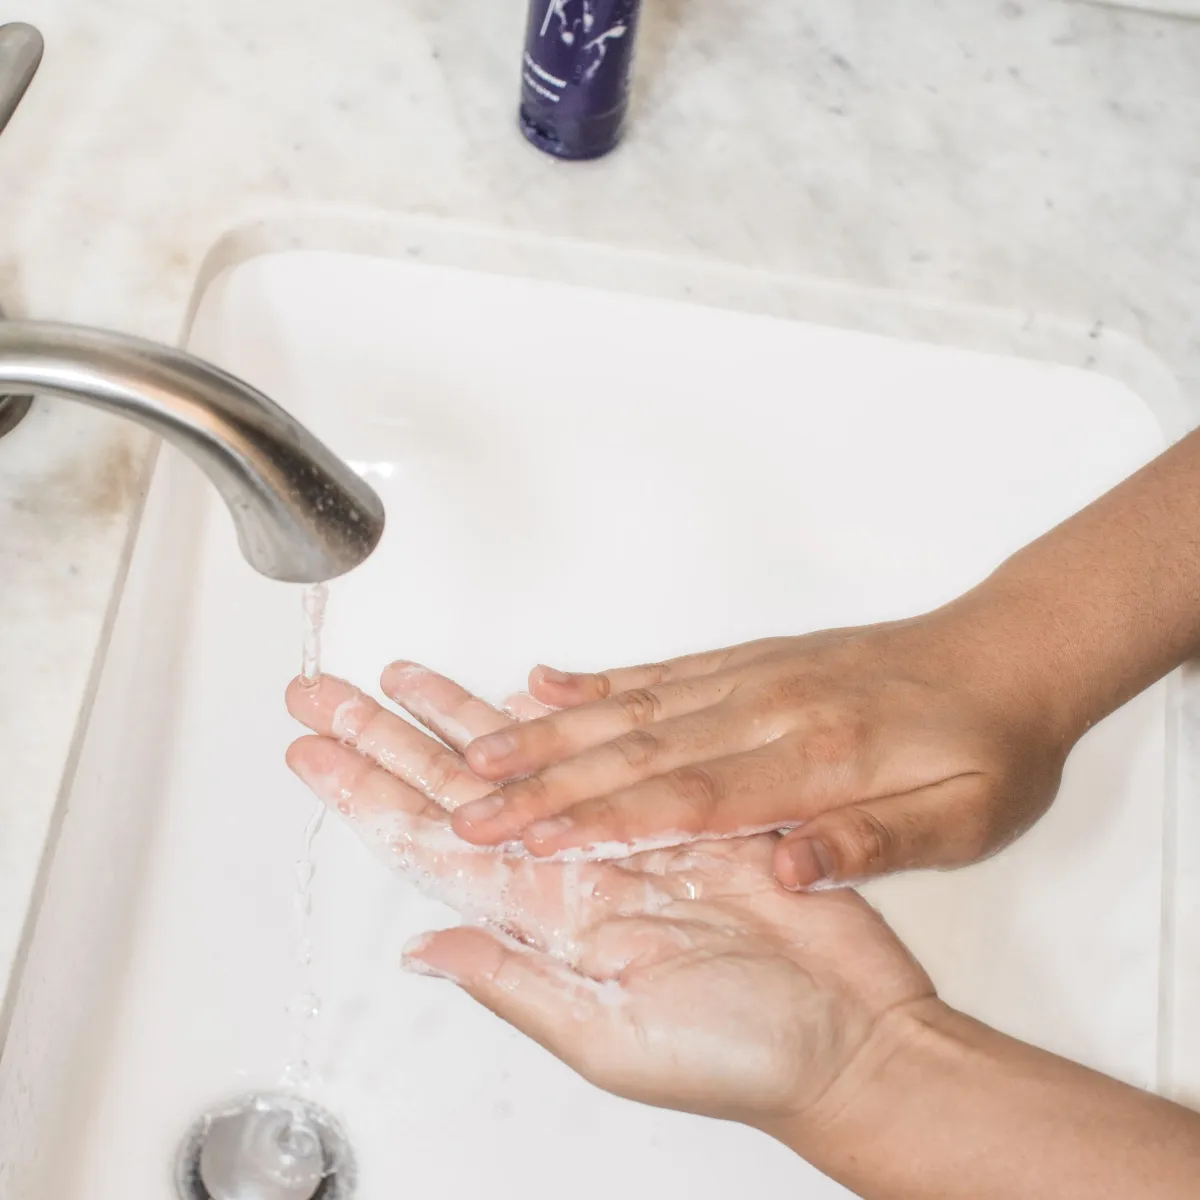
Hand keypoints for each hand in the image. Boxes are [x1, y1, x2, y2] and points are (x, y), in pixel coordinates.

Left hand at [284, 664, 934, 1128]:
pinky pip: (601, 749)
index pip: (428, 845)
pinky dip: (559, 719)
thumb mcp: (611, 1037)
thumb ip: (515, 986)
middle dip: (386, 737)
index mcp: (542, 923)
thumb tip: (423, 951)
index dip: (366, 794)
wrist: (849, 1035)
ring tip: (405, 674)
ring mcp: (619, 834)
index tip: (314, 750)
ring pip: (519, 758)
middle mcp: (567, 870)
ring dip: (458, 716)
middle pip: (453, 789)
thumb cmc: (740, 1056)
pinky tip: (520, 693)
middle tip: (327, 692)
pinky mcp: (679, 807)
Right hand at [450, 612, 1075, 889]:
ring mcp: (753, 677)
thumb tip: (792, 868)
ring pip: (632, 706)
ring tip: (479, 751)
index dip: (604, 820)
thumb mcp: (967, 818)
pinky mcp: (749, 660)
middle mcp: (769, 708)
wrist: (1008, 655)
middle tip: (469, 806)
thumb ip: (876, 842)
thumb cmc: (991, 745)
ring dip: (550, 731)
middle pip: (637, 749)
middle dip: (544, 782)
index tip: (533, 843)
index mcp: (820, 759)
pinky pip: (660, 670)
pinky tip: (546, 685)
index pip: (690, 798)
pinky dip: (597, 680)